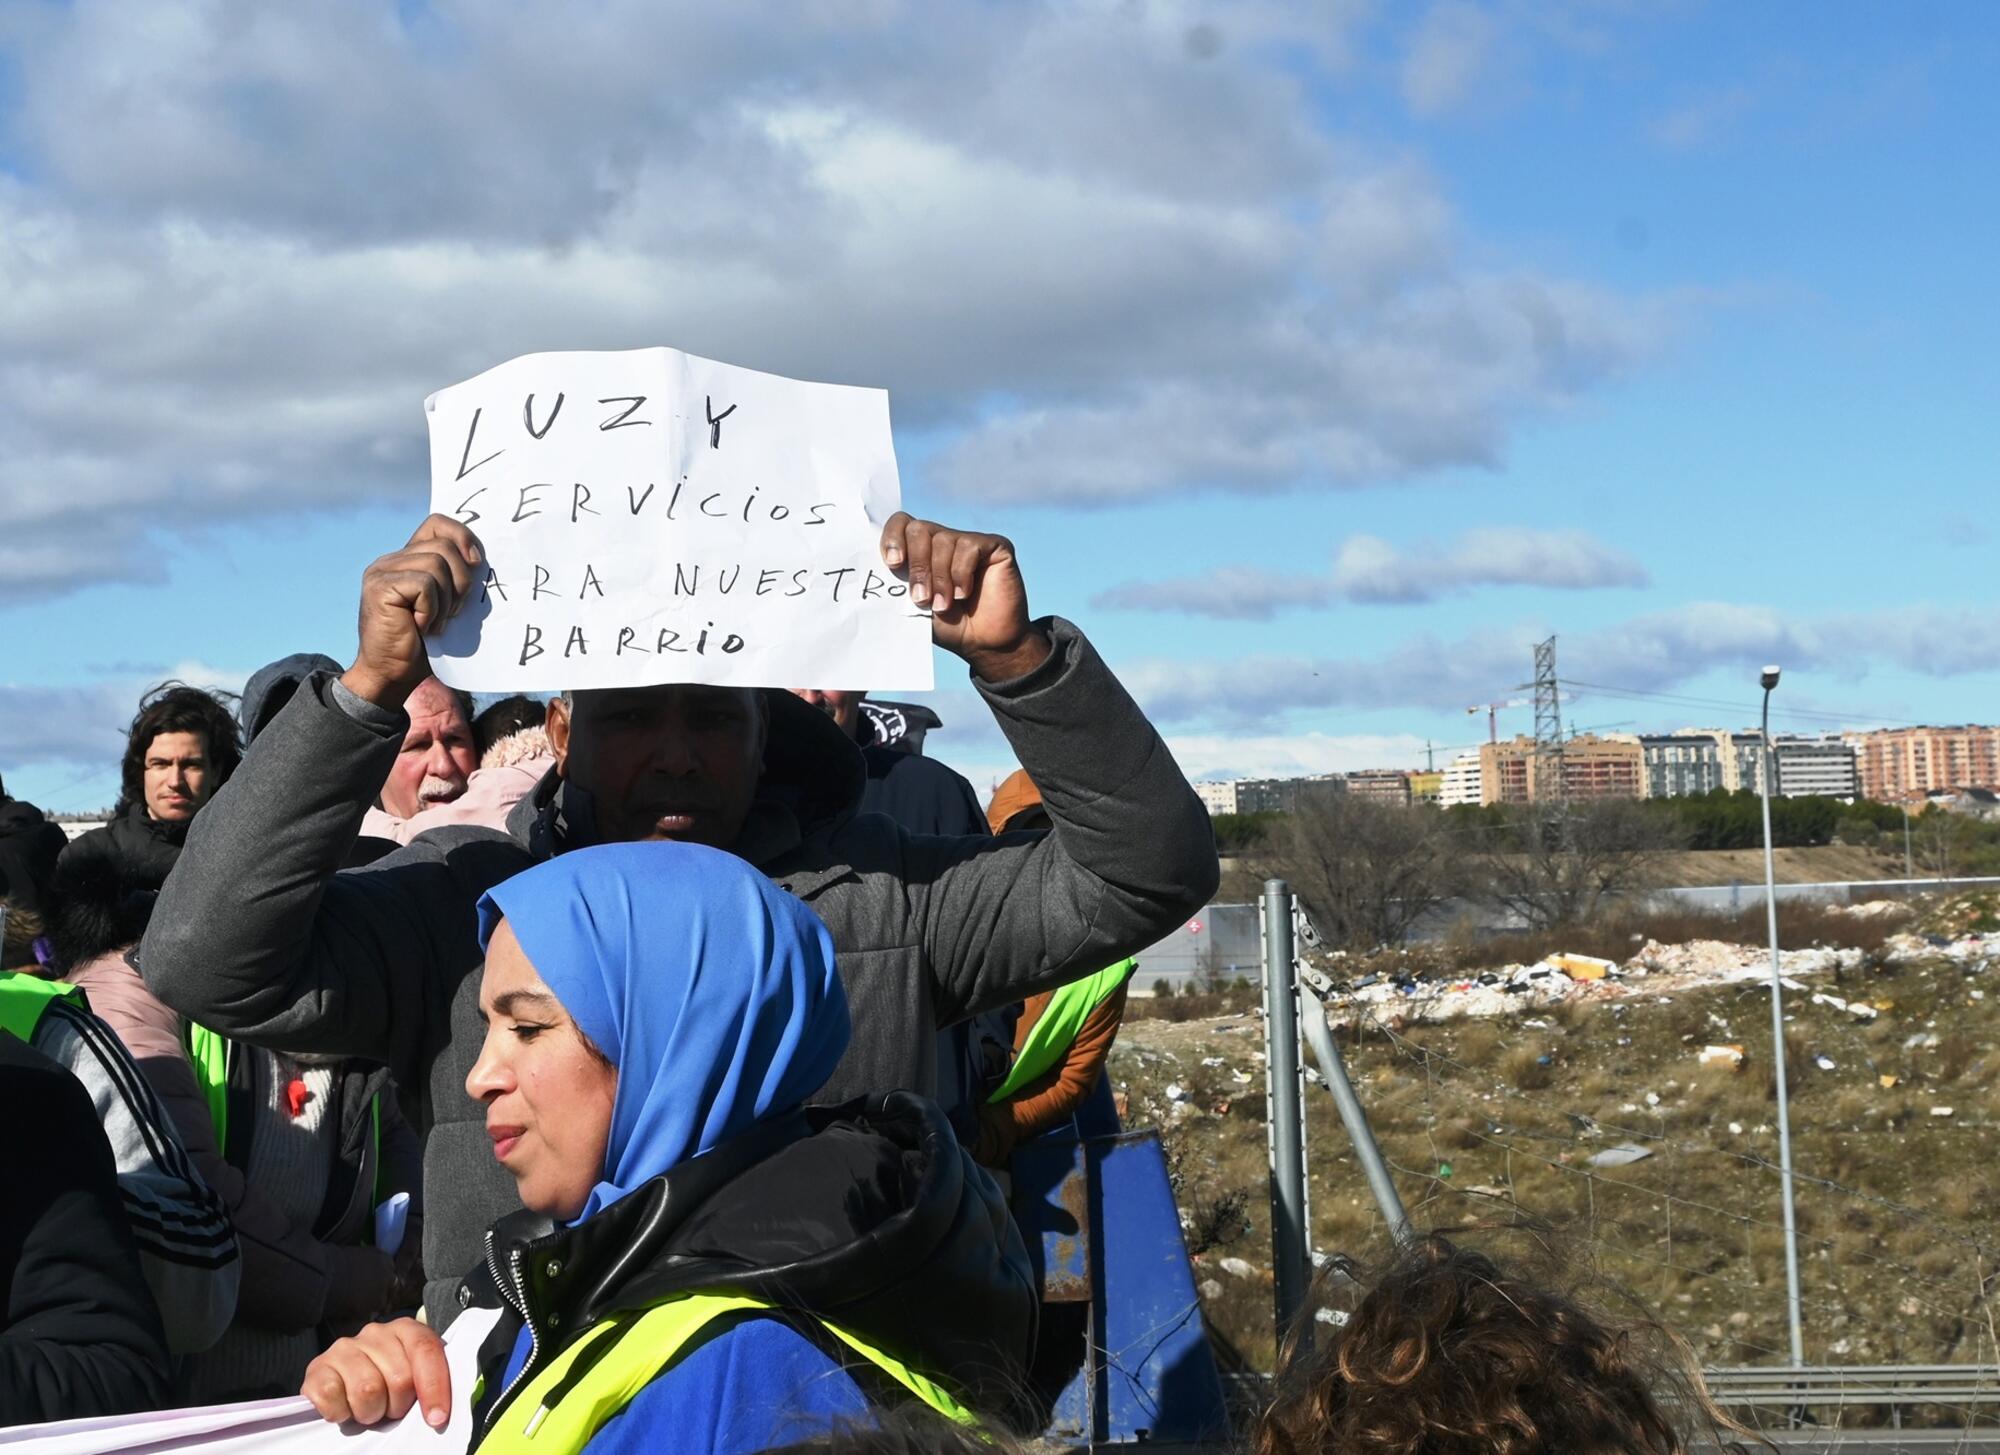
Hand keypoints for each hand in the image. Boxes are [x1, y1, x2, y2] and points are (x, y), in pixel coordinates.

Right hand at [302, 1317, 450, 1427]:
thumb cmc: (388, 1383)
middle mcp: (375, 1332)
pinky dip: (340, 1413)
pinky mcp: (317, 1367)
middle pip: (399, 1378)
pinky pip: (331, 1396)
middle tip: (390, 1408)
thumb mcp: (414, 1378)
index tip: (437, 1418)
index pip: (426, 1351)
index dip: (434, 1387)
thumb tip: (437, 1413)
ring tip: (369, 1408)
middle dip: (398, 1405)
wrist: (344, 1383)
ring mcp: (344, 1347)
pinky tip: (344, 1407)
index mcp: (406, 1329)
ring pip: (367, 1390)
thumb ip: (427, 1382)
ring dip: (370, 1412)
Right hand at [341, 515, 482, 709]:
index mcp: (408, 559)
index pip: (437, 524)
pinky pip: (424, 584)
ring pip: (436, 564)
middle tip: (453, 612)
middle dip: (461, 580)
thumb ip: (454, 577)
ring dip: (446, 599)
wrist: (393, 674)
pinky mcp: (380, 587)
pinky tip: (421, 626)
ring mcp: (382, 572)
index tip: (477, 562)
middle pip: (444, 546)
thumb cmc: (424, 644)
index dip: (462, 535)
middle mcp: (391, 560)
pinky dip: (431, 609)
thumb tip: (482, 559)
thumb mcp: (446, 604)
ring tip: (435, 622)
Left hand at [880, 513, 1047, 680]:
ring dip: (940, 578)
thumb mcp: (915, 606)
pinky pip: (969, 547)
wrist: (983, 643)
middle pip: (918, 530)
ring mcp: (968, 540)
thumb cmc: (948, 625)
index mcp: (920, 550)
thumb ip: (898, 584)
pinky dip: (961, 573)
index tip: (893, 563)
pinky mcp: (994, 545)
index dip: (892, 538)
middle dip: (917, 566)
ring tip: (943, 605)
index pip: (900, 524)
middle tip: (921, 598)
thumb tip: (876, 569)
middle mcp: (943, 539)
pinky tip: (964, 593)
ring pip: (943, 540)